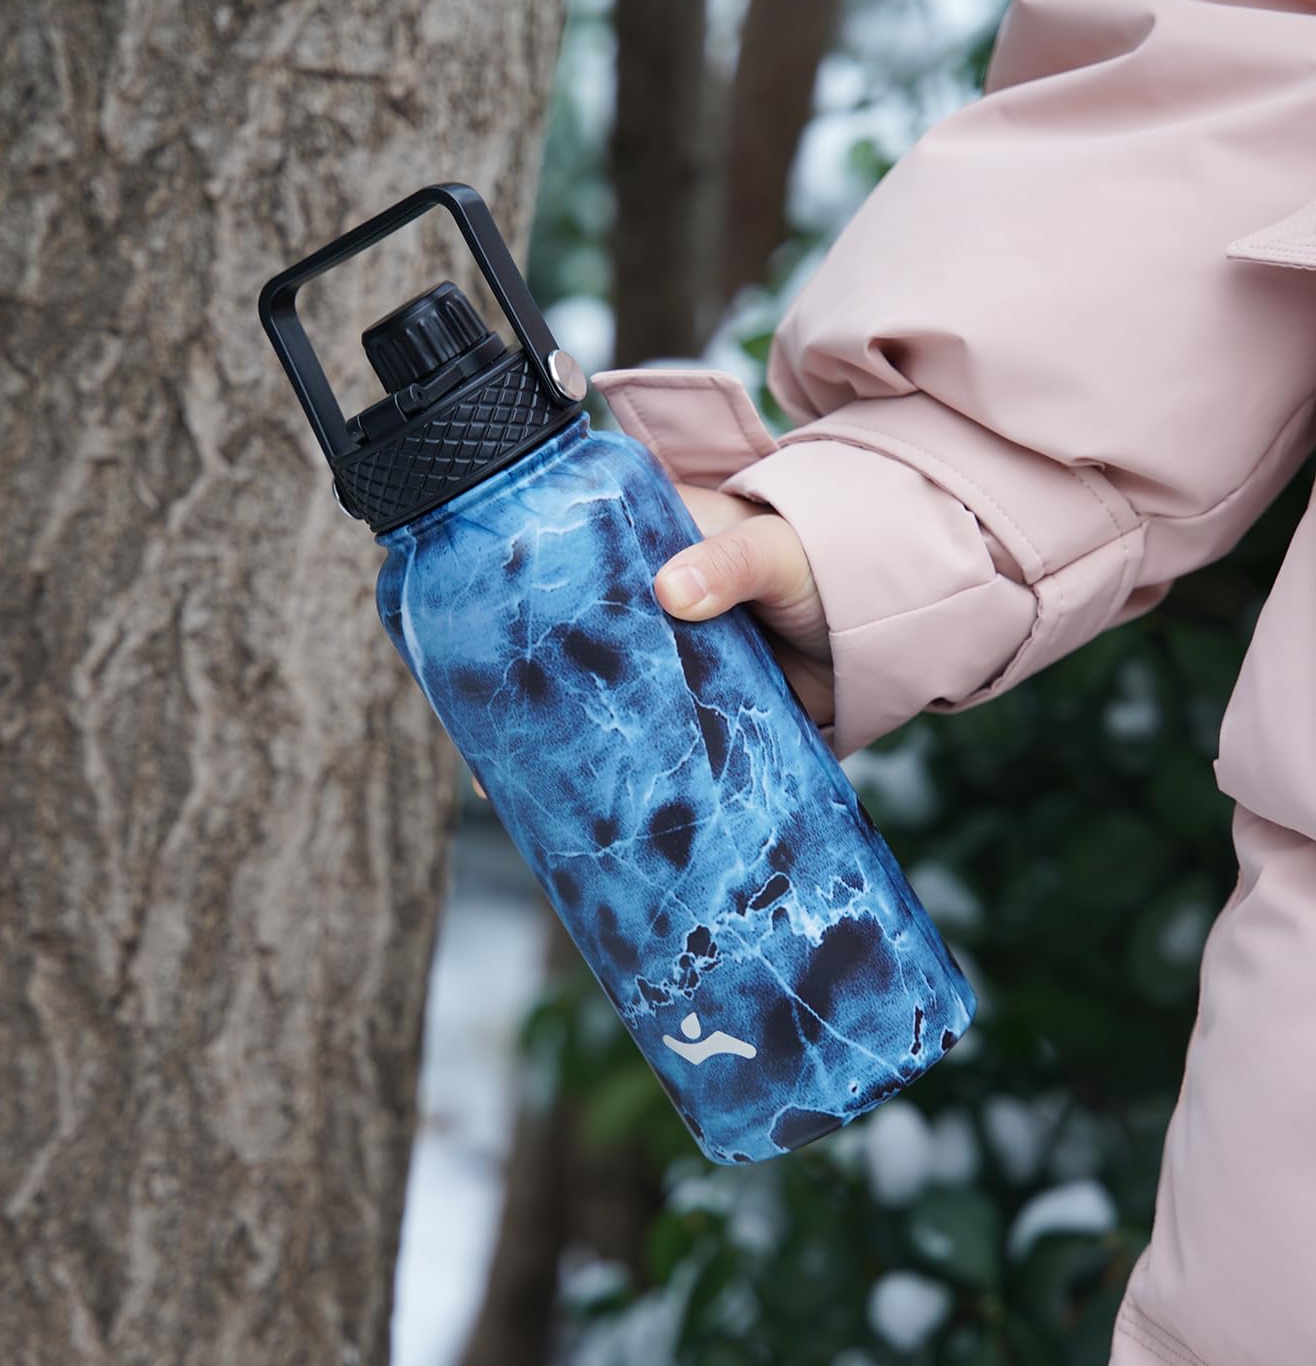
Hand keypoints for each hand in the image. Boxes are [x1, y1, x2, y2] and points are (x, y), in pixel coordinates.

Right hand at [471, 484, 833, 799]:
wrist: (893, 617)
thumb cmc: (823, 558)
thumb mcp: (774, 549)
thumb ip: (732, 563)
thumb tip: (675, 590)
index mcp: (644, 552)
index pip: (559, 575)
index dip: (515, 614)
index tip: (473, 650)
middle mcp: (642, 615)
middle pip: (568, 657)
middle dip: (526, 700)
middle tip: (481, 743)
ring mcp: (666, 671)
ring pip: (603, 711)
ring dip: (567, 749)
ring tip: (515, 793)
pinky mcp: (698, 721)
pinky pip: (653, 753)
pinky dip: (627, 784)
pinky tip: (592, 815)